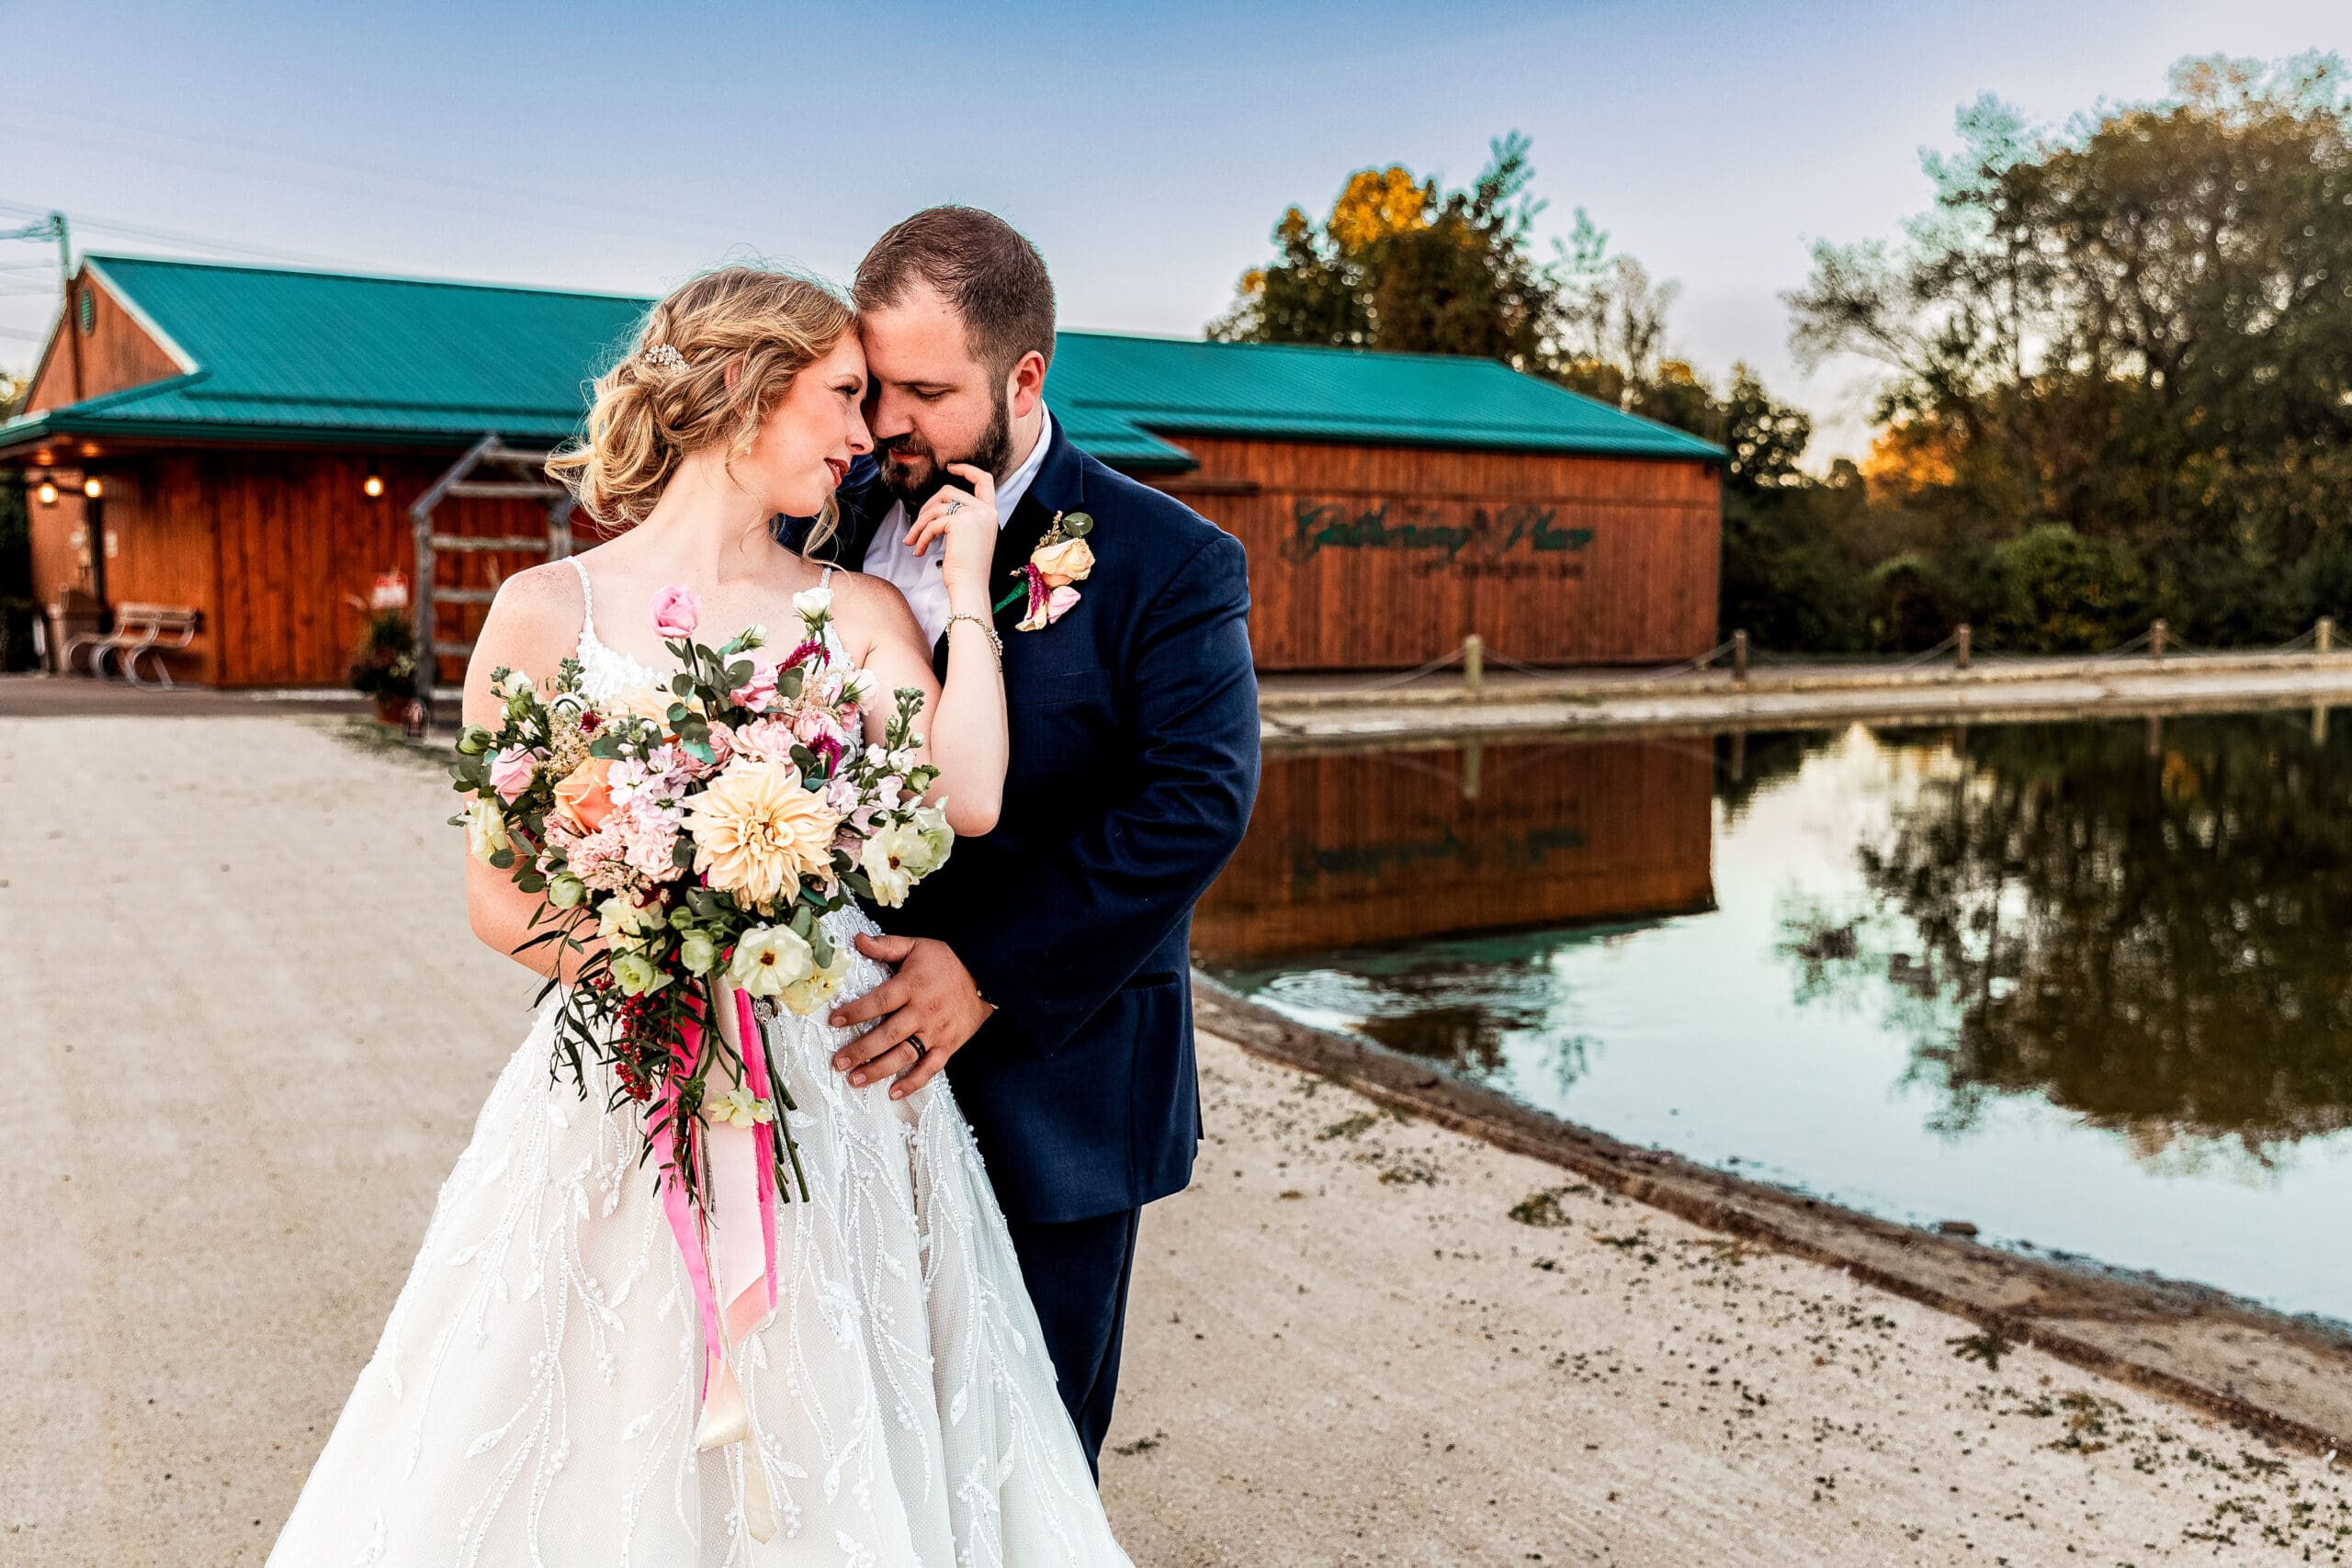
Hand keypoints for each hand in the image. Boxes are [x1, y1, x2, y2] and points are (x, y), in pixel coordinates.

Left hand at [827, 933, 995, 1098]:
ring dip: (878, 1070)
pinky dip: (913, 1082)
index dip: (856, 1011)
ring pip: (904, 1055)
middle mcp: (922, 1011)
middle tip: (839, 1062)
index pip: (879, 1001)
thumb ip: (887, 945)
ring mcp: (936, 1031)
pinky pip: (930, 1068)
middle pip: (887, 1034)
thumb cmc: (946, 962)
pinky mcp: (948, 1045)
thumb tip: (858, 939)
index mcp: (911, 986)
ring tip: (855, 1080)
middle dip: (861, 1050)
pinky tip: (894, 1093)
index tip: (835, 1021)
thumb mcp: (917, 946)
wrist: (987, 975)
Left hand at [905, 463, 998, 592]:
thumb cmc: (967, 570)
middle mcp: (986, 511)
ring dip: (919, 524)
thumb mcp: (969, 538)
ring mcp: (974, 515)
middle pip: (949, 492)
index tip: (950, 467)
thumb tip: (936, 506)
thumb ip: (963, 519)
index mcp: (990, 513)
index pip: (984, 480)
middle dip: (927, 507)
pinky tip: (919, 552)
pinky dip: (921, 536)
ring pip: (936, 507)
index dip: (967, 469)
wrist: (971, 587)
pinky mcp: (960, 522)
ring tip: (912, 542)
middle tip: (917, 525)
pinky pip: (932, 523)